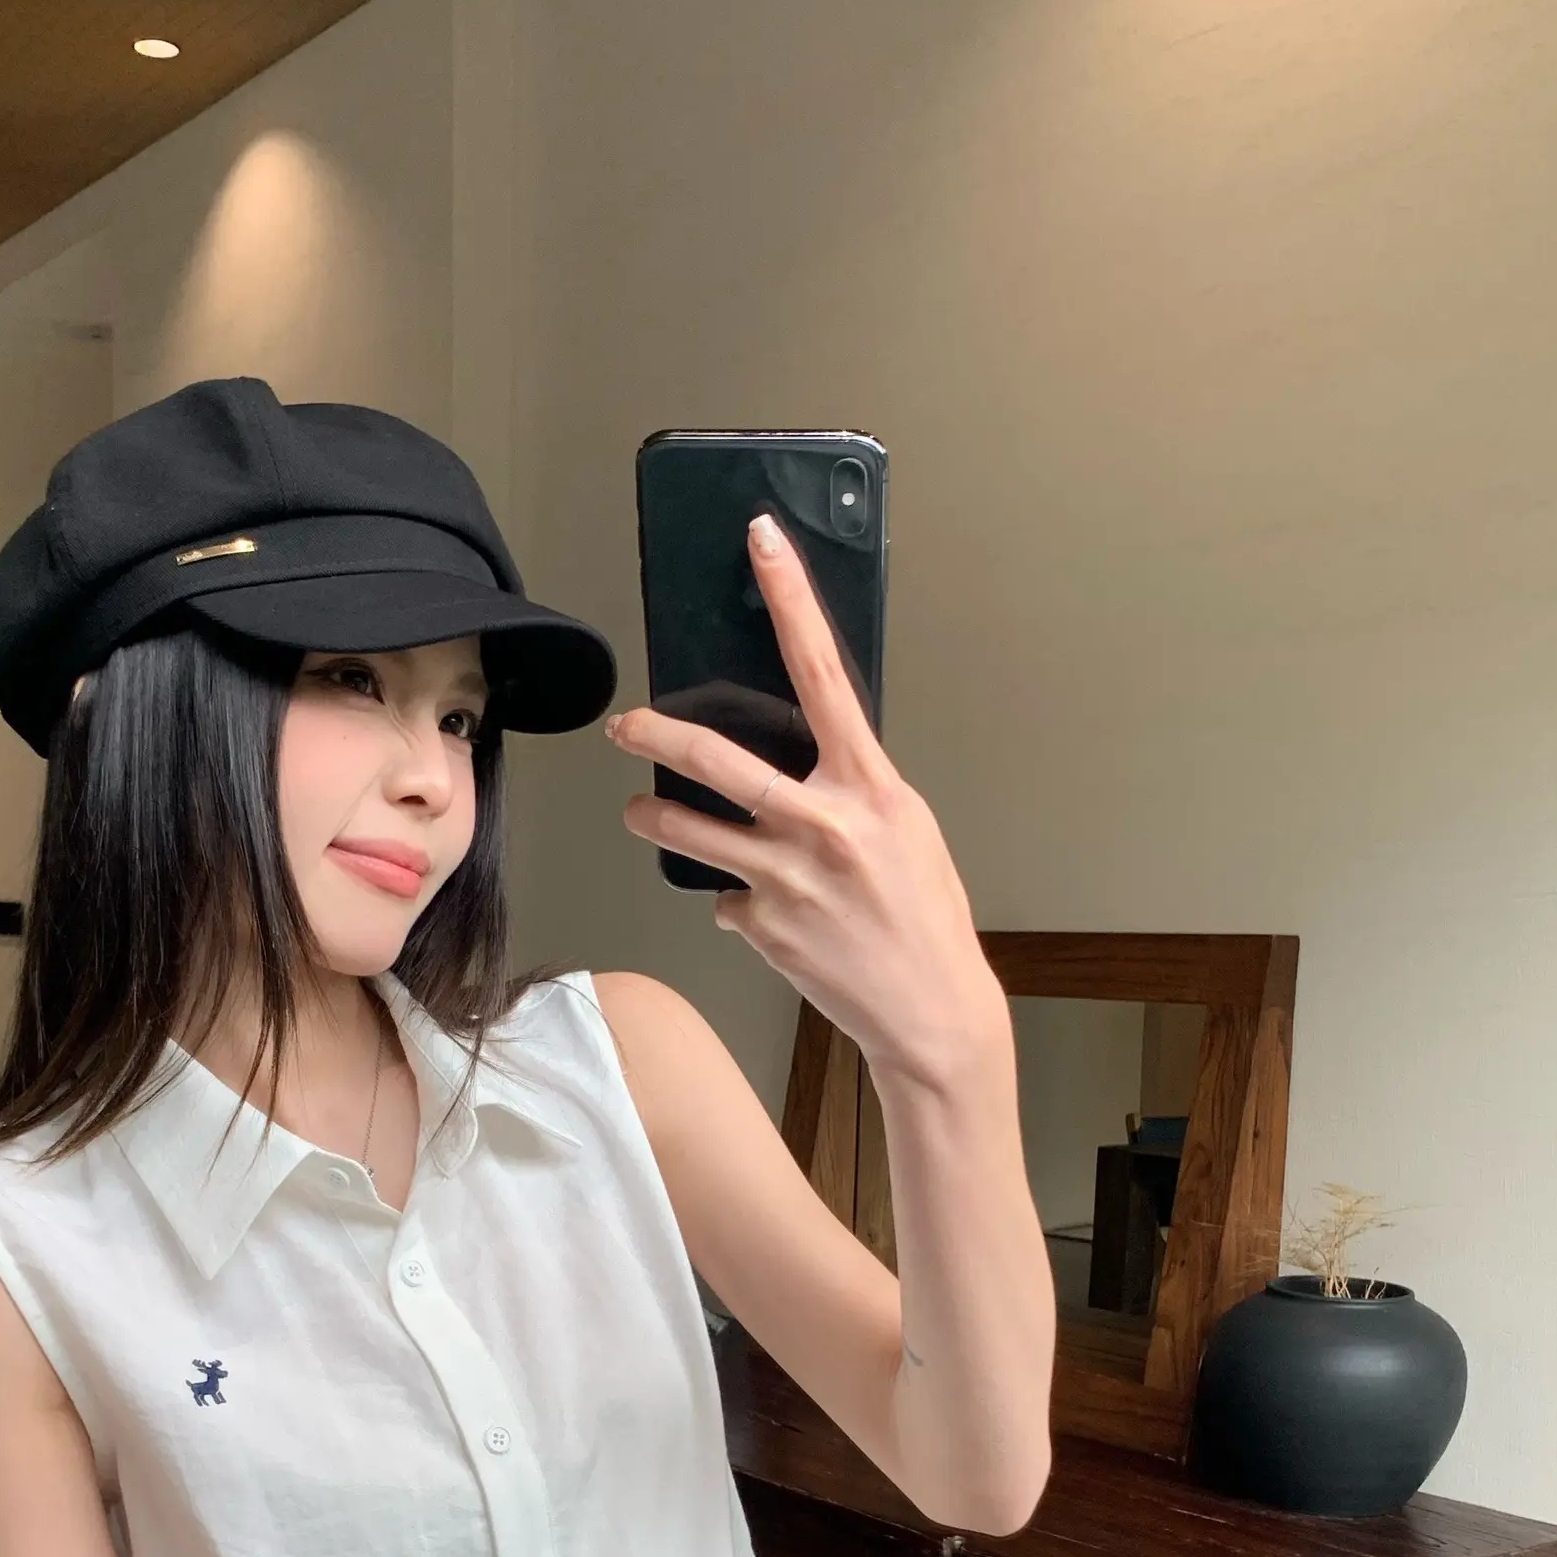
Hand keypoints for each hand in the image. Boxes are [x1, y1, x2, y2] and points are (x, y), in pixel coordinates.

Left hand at [607, 517, 1006, 1085]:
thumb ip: (854, 789)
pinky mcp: (761, 926)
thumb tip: (807, 757)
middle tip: (624, 724)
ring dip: (655, 818)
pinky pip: (723, 899)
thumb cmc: (927, 918)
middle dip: (658, 736)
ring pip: (689, 832)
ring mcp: (785, 878)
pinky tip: (771, 919)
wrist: (931, 1012)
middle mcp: (823, 824)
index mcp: (869, 786)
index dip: (790, 601)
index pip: (822, 672)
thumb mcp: (907, 831)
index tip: (762, 543)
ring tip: (642, 811)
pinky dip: (736, 902)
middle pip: (717, 760)